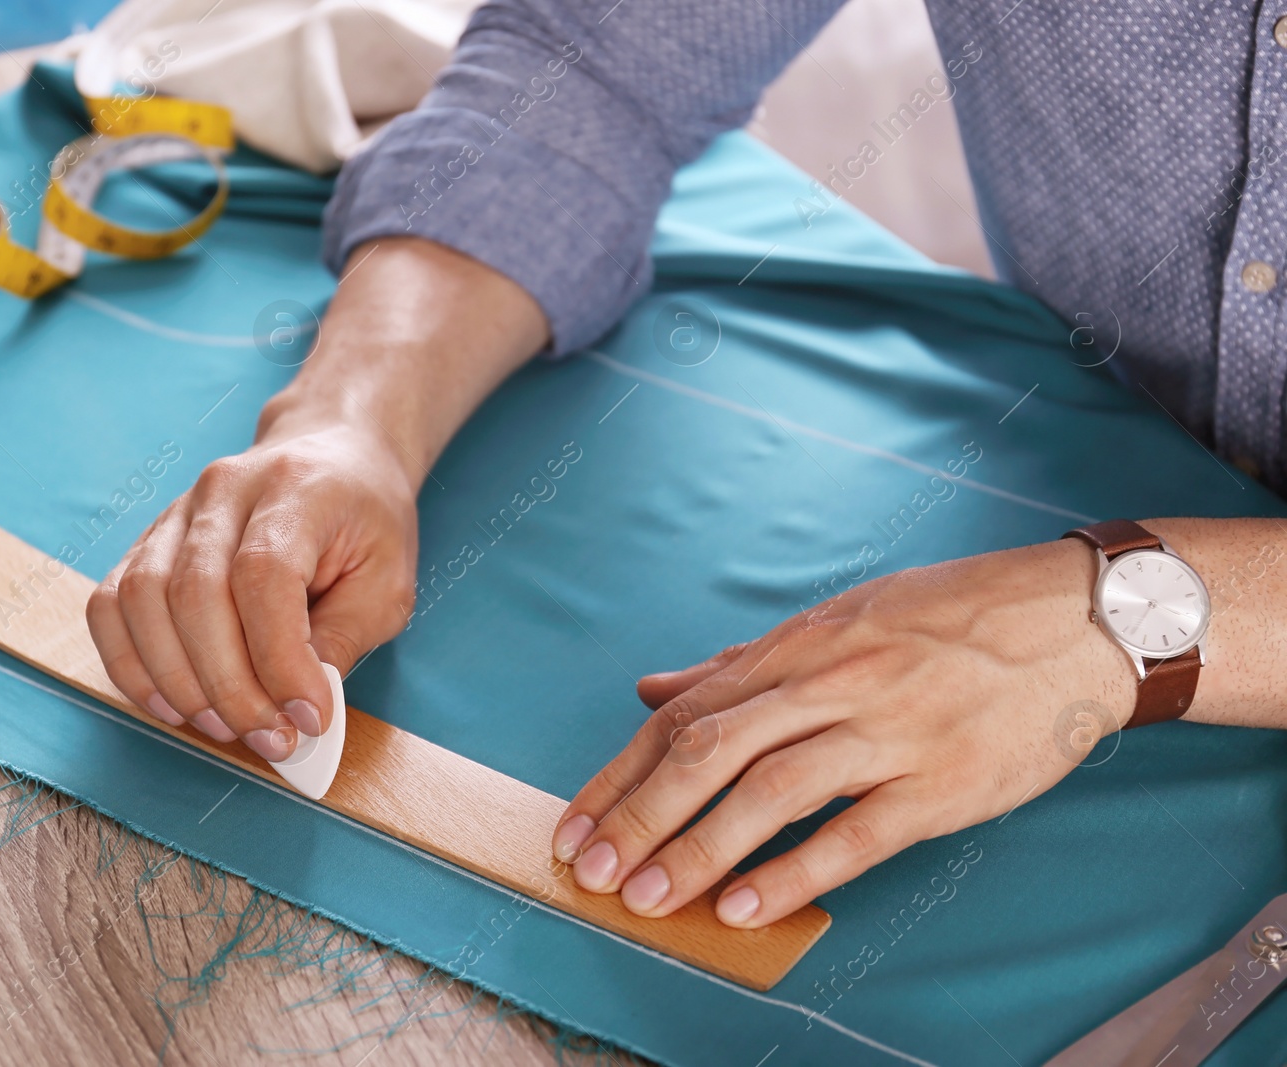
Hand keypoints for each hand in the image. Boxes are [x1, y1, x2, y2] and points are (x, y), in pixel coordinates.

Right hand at [86, 417, 416, 758]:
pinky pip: (111, 603)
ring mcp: (176, 512)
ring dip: (177, 682)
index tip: (307, 717)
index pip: (264, 576)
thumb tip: (297, 706)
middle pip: (196, 594)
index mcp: (295, 488)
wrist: (329, 450)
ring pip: (144, 600)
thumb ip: (345, 638)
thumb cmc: (364, 519)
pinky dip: (130, 663)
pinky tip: (171, 703)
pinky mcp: (148, 541)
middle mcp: (224, 491)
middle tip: (270, 738)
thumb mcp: (387, 580)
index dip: (279, 659)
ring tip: (224, 727)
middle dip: (230, 686)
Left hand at [548, 539, 1139, 928]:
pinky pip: (855, 833)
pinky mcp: (941, 785)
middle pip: (711, 750)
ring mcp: (887, 733)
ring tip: (646, 898)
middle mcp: (831, 684)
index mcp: (798, 648)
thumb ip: (739, 667)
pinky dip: (794, 872)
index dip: (622, 772)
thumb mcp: (834, 623)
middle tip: (590, 871)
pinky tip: (745, 907)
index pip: (687, 714)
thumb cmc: (944, 621)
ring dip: (699, 848)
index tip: (576, 822)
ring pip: (772, 792)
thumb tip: (651, 690)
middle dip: (640, 814)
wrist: (1072, 622)